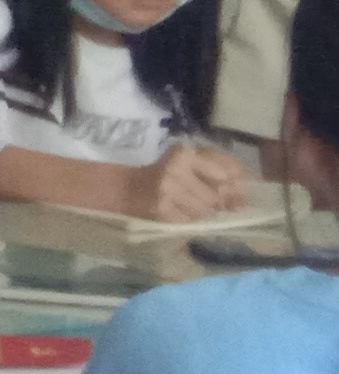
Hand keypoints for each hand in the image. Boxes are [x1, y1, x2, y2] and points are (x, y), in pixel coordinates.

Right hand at [137, 141, 255, 220]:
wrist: (127, 188)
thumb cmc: (167, 173)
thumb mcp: (192, 163)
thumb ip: (222, 172)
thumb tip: (245, 197)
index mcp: (184, 153)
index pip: (225, 173)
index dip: (235, 184)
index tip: (238, 191)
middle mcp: (175, 169)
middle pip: (217, 194)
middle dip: (215, 199)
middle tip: (201, 195)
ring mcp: (167, 191)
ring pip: (205, 209)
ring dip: (201, 210)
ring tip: (186, 202)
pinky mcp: (161, 211)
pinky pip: (191, 220)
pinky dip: (189, 218)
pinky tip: (177, 210)